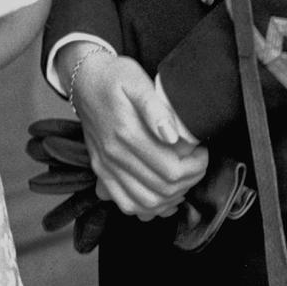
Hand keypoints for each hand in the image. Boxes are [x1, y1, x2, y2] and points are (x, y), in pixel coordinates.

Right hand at [69, 51, 207, 218]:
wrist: (84, 81)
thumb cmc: (114, 77)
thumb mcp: (137, 81)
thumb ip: (156, 108)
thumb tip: (173, 135)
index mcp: (126, 134)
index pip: (171, 170)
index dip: (196, 167)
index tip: (202, 152)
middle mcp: (114, 155)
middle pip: (162, 190)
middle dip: (189, 182)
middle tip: (198, 165)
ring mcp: (105, 167)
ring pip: (145, 204)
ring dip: (171, 199)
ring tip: (183, 180)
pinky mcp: (101, 171)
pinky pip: (125, 204)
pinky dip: (147, 208)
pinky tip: (162, 197)